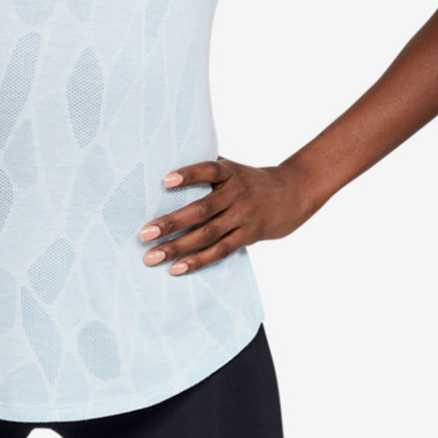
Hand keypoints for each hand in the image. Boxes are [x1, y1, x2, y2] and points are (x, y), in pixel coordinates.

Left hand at [137, 156, 326, 273]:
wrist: (293, 194)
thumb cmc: (250, 182)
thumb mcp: (233, 169)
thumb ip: (207, 170)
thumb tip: (164, 169)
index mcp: (230, 172)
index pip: (208, 169)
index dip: (189, 174)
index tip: (165, 181)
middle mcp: (237, 193)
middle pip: (201, 209)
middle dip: (171, 222)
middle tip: (144, 233)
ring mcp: (244, 216)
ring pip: (207, 234)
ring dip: (177, 247)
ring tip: (152, 257)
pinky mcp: (249, 235)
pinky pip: (220, 250)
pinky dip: (198, 260)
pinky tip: (176, 268)